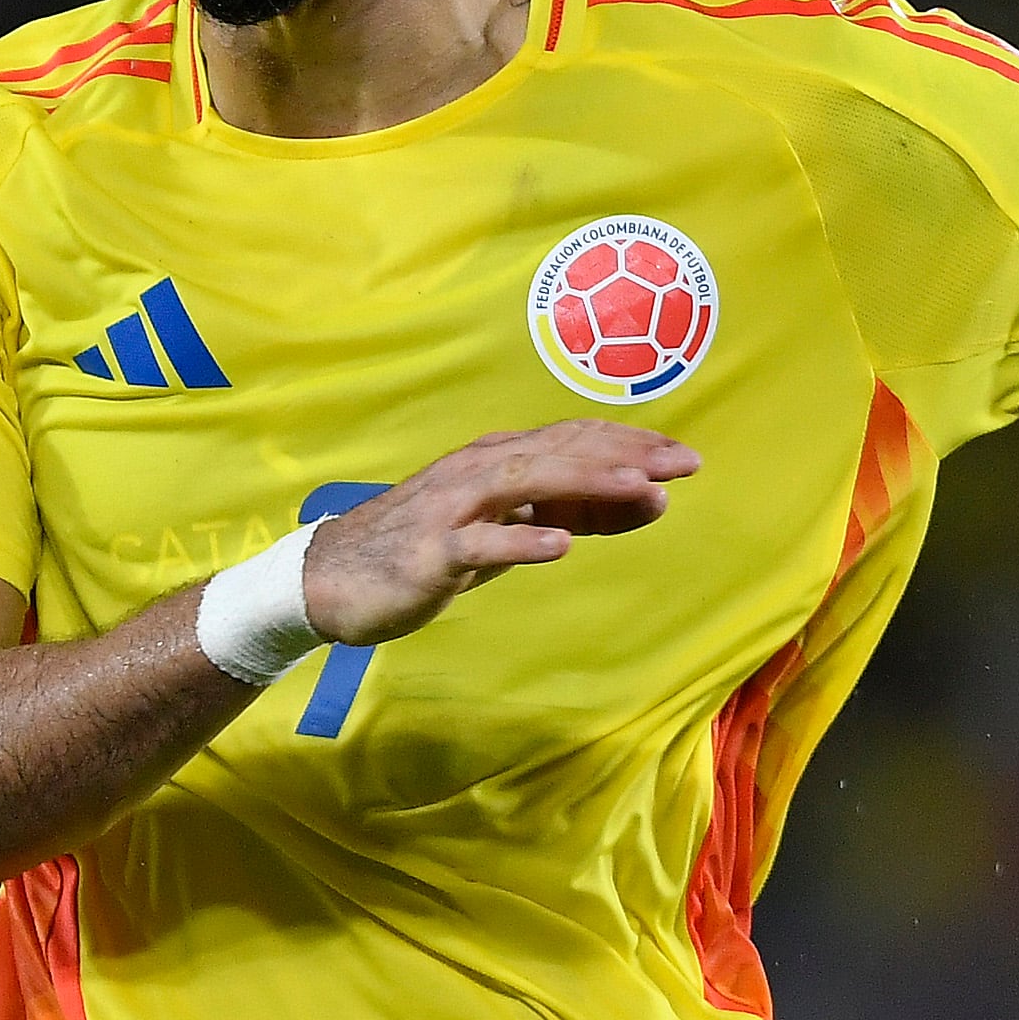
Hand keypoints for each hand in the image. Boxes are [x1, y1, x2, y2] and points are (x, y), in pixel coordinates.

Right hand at [302, 422, 697, 647]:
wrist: (333, 579)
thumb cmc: (430, 549)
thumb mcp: (509, 529)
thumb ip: (574, 513)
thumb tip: (651, 500)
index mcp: (500, 460)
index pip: (575, 440)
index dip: (632, 445)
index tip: (685, 458)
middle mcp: (479, 470)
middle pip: (561, 452)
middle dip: (627, 457)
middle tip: (685, 465)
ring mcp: (453, 508)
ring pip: (528, 483)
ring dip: (588, 484)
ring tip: (642, 489)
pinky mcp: (431, 552)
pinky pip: (481, 543)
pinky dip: (520, 540)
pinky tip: (561, 546)